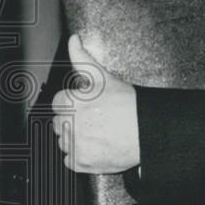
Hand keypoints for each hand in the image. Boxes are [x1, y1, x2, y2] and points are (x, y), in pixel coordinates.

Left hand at [52, 34, 140, 173]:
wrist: (147, 130)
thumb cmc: (127, 104)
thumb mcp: (102, 76)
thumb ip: (82, 58)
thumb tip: (73, 41)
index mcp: (69, 101)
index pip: (57, 103)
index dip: (72, 103)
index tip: (84, 106)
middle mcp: (69, 123)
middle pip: (59, 123)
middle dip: (72, 120)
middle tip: (92, 119)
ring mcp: (75, 145)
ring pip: (63, 142)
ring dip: (74, 139)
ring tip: (95, 133)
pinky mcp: (81, 163)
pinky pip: (69, 161)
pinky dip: (79, 156)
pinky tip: (94, 146)